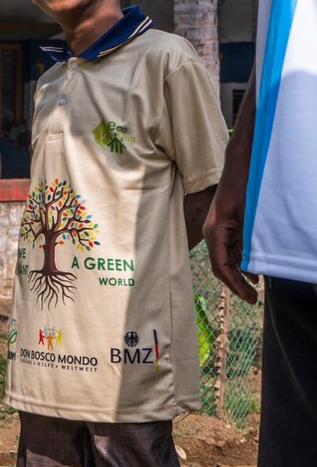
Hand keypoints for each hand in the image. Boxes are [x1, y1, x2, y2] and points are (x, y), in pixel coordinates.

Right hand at [205, 187, 259, 302]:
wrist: (240, 166)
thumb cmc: (243, 188)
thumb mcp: (248, 217)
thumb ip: (247, 242)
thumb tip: (250, 266)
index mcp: (214, 233)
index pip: (221, 266)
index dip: (233, 284)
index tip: (247, 296)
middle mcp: (213, 234)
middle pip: (222, 267)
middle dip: (237, 284)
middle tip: (252, 299)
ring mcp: (219, 231)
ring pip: (228, 259)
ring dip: (240, 275)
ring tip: (254, 290)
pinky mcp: (226, 227)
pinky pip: (232, 250)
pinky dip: (242, 262)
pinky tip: (254, 272)